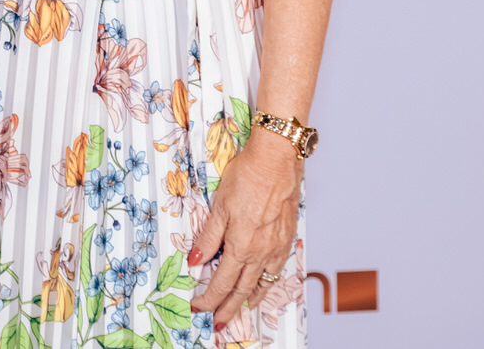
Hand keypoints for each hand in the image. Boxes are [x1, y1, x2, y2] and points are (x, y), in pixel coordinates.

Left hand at [187, 135, 301, 330]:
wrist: (277, 160)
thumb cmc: (248, 176)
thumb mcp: (220, 206)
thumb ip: (209, 237)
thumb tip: (196, 261)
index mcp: (242, 246)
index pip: (222, 283)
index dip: (208, 299)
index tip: (198, 308)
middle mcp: (262, 252)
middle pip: (242, 291)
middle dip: (228, 309)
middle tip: (218, 324)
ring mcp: (277, 247)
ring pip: (263, 283)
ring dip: (250, 299)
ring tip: (241, 309)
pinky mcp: (287, 237)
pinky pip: (277, 269)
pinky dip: (268, 282)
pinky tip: (264, 281)